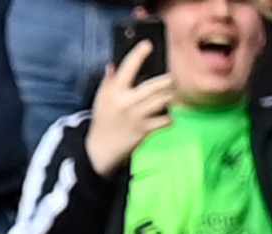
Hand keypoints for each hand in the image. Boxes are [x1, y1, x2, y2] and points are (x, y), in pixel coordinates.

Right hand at [86, 38, 174, 176]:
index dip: (138, 54)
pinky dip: (168, 119)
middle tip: (171, 79)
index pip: (128, 68)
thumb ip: (109, 82)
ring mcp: (137, 117)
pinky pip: (166, 120)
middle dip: (167, 80)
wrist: (100, 150)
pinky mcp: (145, 130)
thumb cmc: (103, 121)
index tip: (147, 45)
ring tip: (169, 97)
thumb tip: (112, 65)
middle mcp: (126, 102)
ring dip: (169, 97)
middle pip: (155, 85)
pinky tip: (165, 118)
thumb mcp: (101, 100)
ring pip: (164, 100)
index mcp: (114, 92)